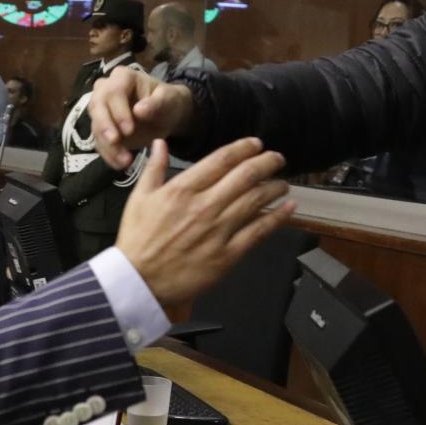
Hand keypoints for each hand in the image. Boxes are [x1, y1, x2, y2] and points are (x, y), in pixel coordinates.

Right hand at [90, 68, 196, 169]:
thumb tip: (139, 110)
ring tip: (124, 161)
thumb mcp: (168, 100)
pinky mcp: (101, 128)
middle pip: (96, 107)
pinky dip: (108, 154)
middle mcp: (106, 90)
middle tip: (116, 143)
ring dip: (107, 146)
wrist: (165, 115)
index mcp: (122, 77)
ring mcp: (101, 109)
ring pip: (95, 126)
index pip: (113, 92)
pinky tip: (119, 164)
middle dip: (105, 127)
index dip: (118, 111)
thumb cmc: (167, 102)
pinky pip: (99, 142)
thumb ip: (156, 104)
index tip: (128, 130)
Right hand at [115, 138, 294, 315]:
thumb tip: (160, 143)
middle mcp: (204, 206)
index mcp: (182, 190)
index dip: (244, 148)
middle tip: (276, 158)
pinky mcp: (227, 255)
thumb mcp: (139, 198)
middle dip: (267, 162)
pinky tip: (288, 209)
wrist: (138, 281)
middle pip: (246, 175)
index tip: (255, 144)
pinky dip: (277, 218)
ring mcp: (218, 231)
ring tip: (283, 183)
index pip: (222, 159)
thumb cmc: (137, 240)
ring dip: (274, 187)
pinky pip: (258, 232)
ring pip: (256, 200)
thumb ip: (154, 168)